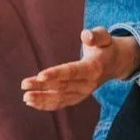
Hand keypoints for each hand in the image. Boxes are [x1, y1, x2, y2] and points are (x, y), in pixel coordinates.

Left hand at [21, 27, 139, 110]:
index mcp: (94, 68)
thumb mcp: (105, 36)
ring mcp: (84, 93)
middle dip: (42, 87)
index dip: (56, 74)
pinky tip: (32, 102)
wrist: (115, 63)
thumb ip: (96, 35)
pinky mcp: (78, 97)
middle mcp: (89, 84)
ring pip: (61, 99)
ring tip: (26, 97)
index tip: (40, 75)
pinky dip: (47, 105)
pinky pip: (62, 103)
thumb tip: (85, 35)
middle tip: (24, 85)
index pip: (73, 72)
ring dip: (42, 99)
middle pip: (63, 86)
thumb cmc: (105, 46)